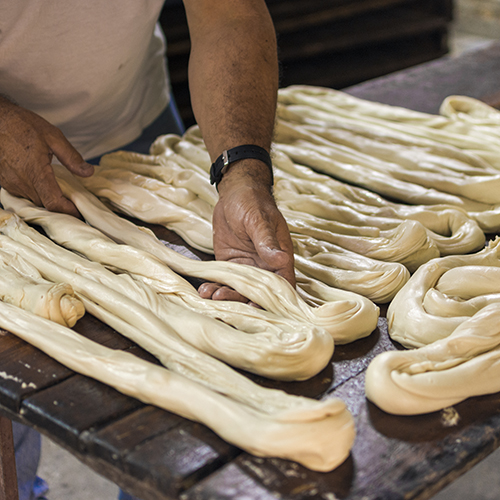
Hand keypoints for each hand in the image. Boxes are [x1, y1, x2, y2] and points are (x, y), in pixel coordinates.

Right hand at [0, 97, 93, 216]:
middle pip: (45, 204)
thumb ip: (72, 157)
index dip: (68, 210)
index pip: (53, 202)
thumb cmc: (22, 125)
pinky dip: (36, 192)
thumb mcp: (53, 136)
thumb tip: (89, 172)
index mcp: (35, 171)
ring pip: (34, 200)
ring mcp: (10, 183)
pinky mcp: (4, 182)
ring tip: (62, 192)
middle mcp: (21, 181)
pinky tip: (43, 184)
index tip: (79, 211)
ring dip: (48, 199)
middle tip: (75, 200)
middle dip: (61, 205)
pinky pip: (24, 193)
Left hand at [198, 159, 294, 302]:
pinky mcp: (230, 266)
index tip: (258, 306)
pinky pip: (224, 282)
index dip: (273, 300)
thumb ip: (267, 241)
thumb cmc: (253, 202)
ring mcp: (247, 269)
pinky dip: (215, 288)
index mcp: (280, 258)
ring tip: (211, 295)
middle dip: (243, 301)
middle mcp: (265, 267)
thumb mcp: (259, 220)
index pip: (283, 284)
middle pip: (259, 293)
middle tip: (226, 300)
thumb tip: (281, 259)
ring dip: (226, 296)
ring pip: (239, 290)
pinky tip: (205, 290)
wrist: (235, 194)